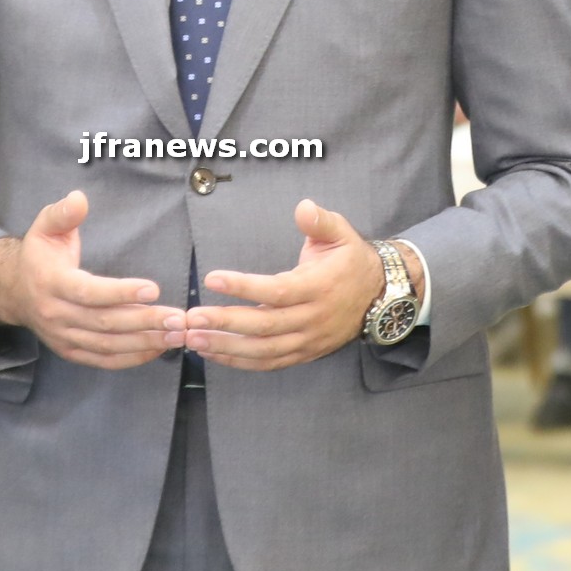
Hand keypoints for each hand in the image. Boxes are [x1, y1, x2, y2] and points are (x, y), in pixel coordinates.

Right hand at [0, 191, 180, 368]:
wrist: (13, 290)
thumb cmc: (38, 255)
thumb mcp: (45, 226)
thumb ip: (63, 213)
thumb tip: (79, 198)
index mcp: (51, 282)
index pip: (88, 292)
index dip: (120, 292)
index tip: (153, 289)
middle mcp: (56, 314)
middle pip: (104, 323)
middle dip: (144, 321)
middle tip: (177, 318)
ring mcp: (63, 337)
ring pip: (107, 345)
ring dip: (144, 342)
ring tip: (176, 335)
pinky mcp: (71, 351)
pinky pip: (103, 361)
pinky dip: (132, 358)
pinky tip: (157, 349)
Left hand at [185, 200, 393, 371]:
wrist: (379, 296)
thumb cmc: (351, 261)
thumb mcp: (342, 233)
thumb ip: (321, 220)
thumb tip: (302, 207)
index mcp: (319, 286)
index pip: (277, 290)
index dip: (244, 287)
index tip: (212, 278)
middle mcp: (312, 318)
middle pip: (265, 325)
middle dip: (225, 322)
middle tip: (192, 318)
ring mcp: (308, 340)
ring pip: (264, 350)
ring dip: (226, 347)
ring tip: (193, 339)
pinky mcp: (304, 354)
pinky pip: (270, 363)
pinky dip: (240, 362)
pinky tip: (213, 353)